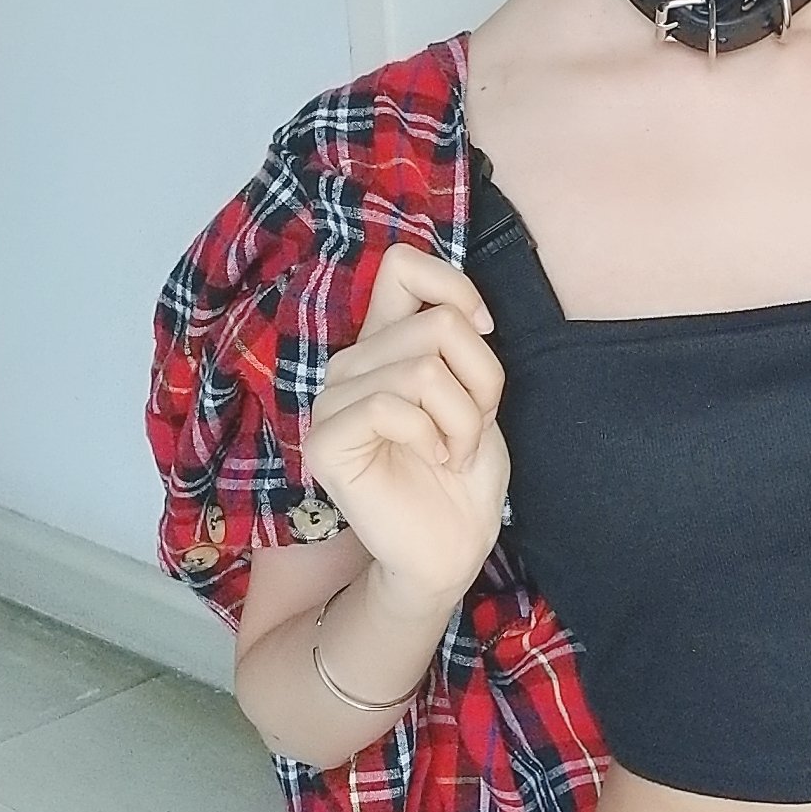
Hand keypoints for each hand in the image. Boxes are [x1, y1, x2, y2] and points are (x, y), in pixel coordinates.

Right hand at [303, 243, 509, 609]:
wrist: (454, 545)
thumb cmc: (464, 472)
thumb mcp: (478, 393)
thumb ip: (460, 344)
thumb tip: (464, 312)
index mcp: (385, 344)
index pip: (402, 266)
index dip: (454, 287)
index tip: (484, 331)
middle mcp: (352, 364)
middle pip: (438, 325)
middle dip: (480, 381)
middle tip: (468, 428)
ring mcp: (332, 401)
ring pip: (423, 368)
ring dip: (464, 418)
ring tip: (452, 450)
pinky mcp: (327, 441)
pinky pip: (392, 406)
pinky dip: (433, 435)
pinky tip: (432, 460)